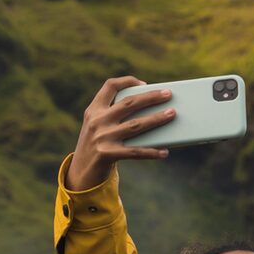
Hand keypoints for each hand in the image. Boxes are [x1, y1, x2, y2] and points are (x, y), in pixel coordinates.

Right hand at [65, 76, 175, 190]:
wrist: (81, 172)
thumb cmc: (98, 145)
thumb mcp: (98, 126)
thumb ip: (114, 116)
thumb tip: (151, 111)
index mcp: (94, 110)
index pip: (110, 86)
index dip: (127, 81)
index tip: (144, 83)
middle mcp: (97, 121)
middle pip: (129, 103)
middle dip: (151, 97)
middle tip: (168, 94)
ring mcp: (102, 137)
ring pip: (136, 125)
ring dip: (156, 119)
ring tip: (172, 114)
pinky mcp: (107, 154)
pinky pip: (135, 152)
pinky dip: (152, 152)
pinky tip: (164, 152)